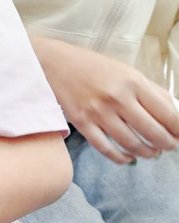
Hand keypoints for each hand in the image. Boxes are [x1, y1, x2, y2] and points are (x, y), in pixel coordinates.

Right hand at [33, 37, 178, 163]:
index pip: (166, 113)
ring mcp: (98, 112)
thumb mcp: (126, 71)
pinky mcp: (82, 123)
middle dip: (166, 144)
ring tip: (151, 153)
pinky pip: (106, 149)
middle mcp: (117, 97)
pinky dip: (120, 158)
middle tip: (169, 146)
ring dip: (146, 153)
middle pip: (152, 132)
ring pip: (131, 143)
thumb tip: (171, 112)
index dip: (178, 129)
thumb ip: (149, 90)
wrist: (56, 64)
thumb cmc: (94, 67)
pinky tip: (128, 158)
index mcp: (133, 82)